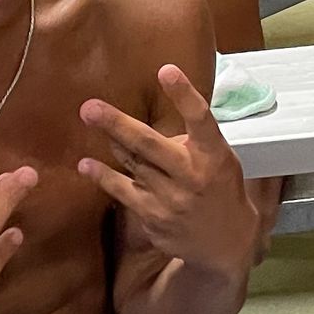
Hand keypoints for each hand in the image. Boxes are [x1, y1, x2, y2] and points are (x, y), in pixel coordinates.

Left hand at [78, 66, 259, 270]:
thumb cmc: (220, 188)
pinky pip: (123, 192)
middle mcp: (192, 175)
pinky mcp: (154, 217)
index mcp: (214, 154)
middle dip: (118, 124)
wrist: (227, 242)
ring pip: (133, 164)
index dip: (183, 94)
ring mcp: (171, 199)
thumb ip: (189, 141)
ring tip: (89, 117)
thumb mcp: (220, 159)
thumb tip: (150, 126)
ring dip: (110, 141)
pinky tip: (87, 165)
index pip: (200, 119)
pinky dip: (104, 176)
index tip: (166, 70)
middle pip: (150, 145)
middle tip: (90, 106)